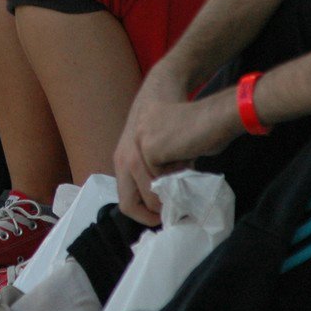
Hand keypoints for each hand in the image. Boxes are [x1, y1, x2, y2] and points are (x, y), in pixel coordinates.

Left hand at [112, 68, 237, 224]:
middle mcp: (122, 158)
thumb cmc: (183, 126)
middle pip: (129, 204)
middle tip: (179, 211)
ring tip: (186, 177)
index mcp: (123, 161)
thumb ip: (160, 177)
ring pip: (150, 195)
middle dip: (155, 214)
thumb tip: (167, 207)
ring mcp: (133, 152)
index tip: (168, 217)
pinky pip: (164, 181)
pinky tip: (187, 154)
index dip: (146, 216)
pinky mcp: (148, 148)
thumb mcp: (164, 155)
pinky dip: (180, 178)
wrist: (183, 94)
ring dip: (171, 195)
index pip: (126, 202)